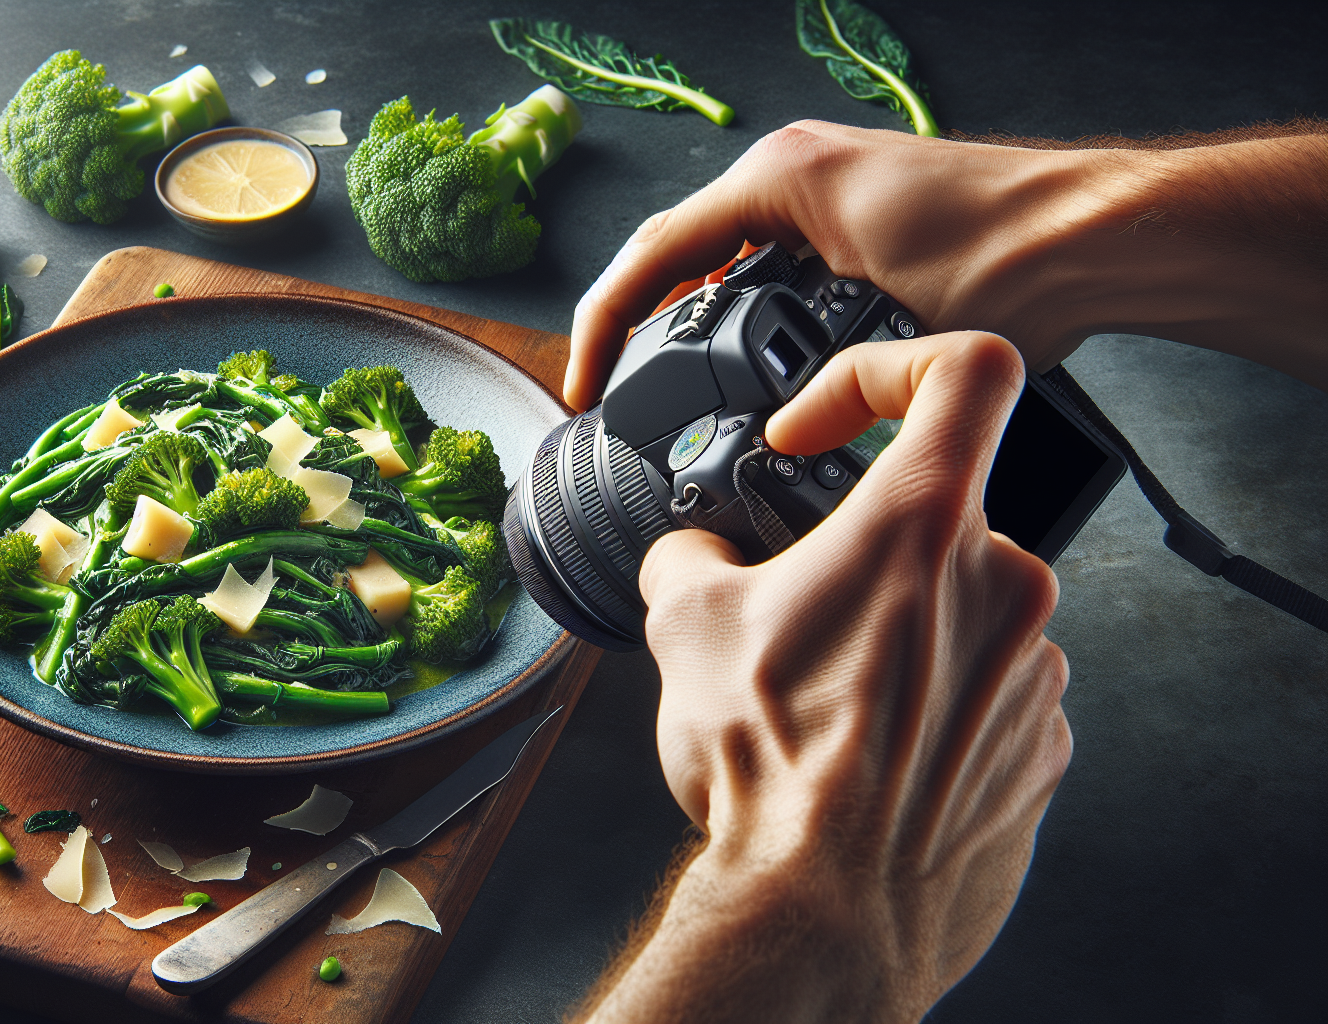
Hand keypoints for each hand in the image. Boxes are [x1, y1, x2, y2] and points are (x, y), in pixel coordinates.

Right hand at [564, 119, 1327, 408]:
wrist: (1101, 240)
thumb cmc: (1005, 253)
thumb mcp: (878, 315)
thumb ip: (799, 371)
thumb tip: (762, 438)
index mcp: (776, 179)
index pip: (651, 256)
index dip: (603, 328)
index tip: (584, 390)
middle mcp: (793, 180)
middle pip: (678, 264)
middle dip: (644, 335)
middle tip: (623, 407)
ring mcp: (826, 206)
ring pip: (726, 280)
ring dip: (699, 339)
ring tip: (679, 407)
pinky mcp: (859, 239)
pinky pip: (773, 288)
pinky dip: (751, 335)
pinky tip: (757, 389)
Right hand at [577, 332, 1070, 1022]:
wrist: (825, 911)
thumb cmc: (769, 767)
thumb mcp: (685, 627)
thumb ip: (693, 556)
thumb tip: (694, 555)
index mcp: (921, 527)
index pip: (966, 369)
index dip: (889, 371)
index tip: (827, 427)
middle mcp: (1006, 585)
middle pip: (936, 521)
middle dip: (863, 558)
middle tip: (794, 617)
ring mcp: (1036, 671)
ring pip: (961, 613)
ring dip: (897, 639)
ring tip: (824, 705)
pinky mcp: (1044, 748)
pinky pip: (986, 694)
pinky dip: (930, 708)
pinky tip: (866, 756)